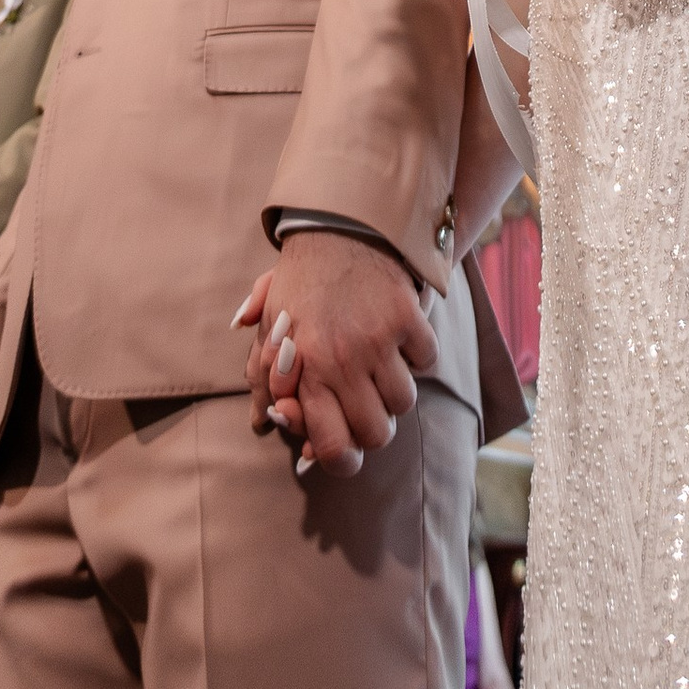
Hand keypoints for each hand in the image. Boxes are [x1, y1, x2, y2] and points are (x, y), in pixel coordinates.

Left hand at [244, 230, 435, 478]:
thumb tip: (262, 424)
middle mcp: (341, 360)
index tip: (343, 450)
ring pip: (404, 403)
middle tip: (363, 404)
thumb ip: (262, 380)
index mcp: (304, 369)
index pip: (331, 446)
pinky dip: (417, 356)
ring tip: (380, 368)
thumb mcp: (270, 329)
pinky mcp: (407, 317)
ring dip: (394, 392)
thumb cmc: (300, 284)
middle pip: (377, 434)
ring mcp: (378, 339)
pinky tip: (399, 339)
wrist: (336, 227)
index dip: (340, 460)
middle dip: (371, 427)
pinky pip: (426, 362)